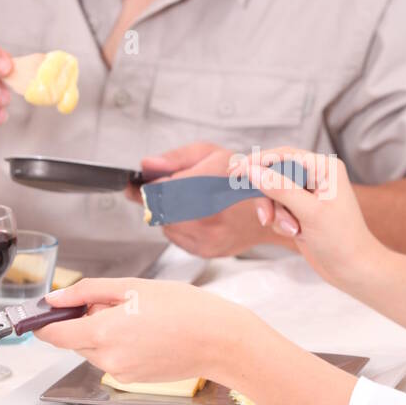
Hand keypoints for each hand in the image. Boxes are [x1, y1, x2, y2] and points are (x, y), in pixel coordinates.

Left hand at [34, 277, 239, 383]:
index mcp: (103, 331)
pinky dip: (121, 345)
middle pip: (75, 340)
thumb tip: (55, 299)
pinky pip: (113, 359)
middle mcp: (107, 357)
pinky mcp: (132, 379)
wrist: (219, 340)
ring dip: (104, 333)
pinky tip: (147, 333)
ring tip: (139, 318)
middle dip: (85, 321)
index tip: (42, 314)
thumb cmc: (185, 309)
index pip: (54, 334)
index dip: (45, 322)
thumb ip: (87, 291)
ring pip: (95, 349)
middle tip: (118, 303)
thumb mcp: (132, 286)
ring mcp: (120, 372)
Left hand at [127, 141, 293, 258]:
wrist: (271, 210)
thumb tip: (146, 165)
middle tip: (157, 191)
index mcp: (207, 185)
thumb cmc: (241, 179)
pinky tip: (194, 217)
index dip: (143, 187)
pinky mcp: (206, 250)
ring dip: (166, 214)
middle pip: (158, 211)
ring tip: (186, 202)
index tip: (134, 185)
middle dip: (155, 201)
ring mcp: (206, 237)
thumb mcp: (211, 153)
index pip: (159, 190)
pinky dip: (177, 227)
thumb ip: (176, 158)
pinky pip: (176, 238)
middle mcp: (206, 215)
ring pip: (165, 226)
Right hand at [241, 145, 379, 289]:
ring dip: (276, 213)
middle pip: (275, 174)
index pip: (284, 155)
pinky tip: (294, 233)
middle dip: (270, 197)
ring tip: (290, 230)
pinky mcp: (301, 210)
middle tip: (265, 217)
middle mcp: (317, 176)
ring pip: (274, 194)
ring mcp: (308, 194)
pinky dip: (280, 221)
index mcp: (324, 167)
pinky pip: (278, 208)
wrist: (353, 269)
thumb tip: (251, 170)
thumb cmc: (340, 240)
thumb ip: (280, 189)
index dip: (258, 162)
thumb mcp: (309, 212)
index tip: (236, 173)